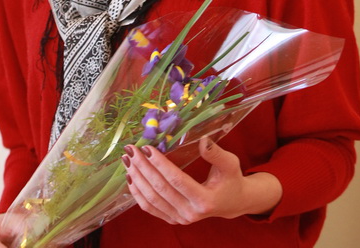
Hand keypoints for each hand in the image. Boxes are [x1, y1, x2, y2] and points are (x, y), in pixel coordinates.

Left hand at [122, 138, 282, 224]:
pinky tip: (131, 178)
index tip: (148, 148)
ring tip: (128, 160)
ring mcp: (180, 219)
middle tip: (132, 150)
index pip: (176, 180)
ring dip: (137, 179)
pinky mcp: (173, 220)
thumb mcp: (230, 163)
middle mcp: (190, 213)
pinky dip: (138, 193)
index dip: (160, 164)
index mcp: (205, 200)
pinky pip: (151, 208)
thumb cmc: (231, 179)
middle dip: (143, 168)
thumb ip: (216, 153)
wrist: (231, 202)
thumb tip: (203, 140)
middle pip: (160, 189)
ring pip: (152, 200)